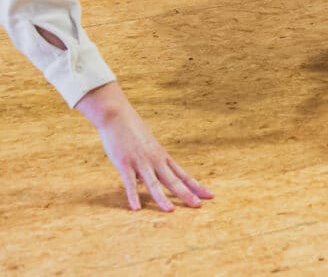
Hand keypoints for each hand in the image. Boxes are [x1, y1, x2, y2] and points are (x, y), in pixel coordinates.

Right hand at [75, 82, 211, 213]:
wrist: (117, 115)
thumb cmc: (132, 131)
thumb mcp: (148, 148)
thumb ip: (150, 165)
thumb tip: (146, 182)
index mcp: (163, 157)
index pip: (183, 174)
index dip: (196, 186)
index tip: (210, 195)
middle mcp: (155, 160)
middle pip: (173, 180)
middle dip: (186, 194)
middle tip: (198, 206)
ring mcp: (140, 162)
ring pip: (153, 183)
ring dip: (162, 198)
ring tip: (171, 211)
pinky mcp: (124, 163)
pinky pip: (129, 182)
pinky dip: (133, 195)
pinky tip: (136, 208)